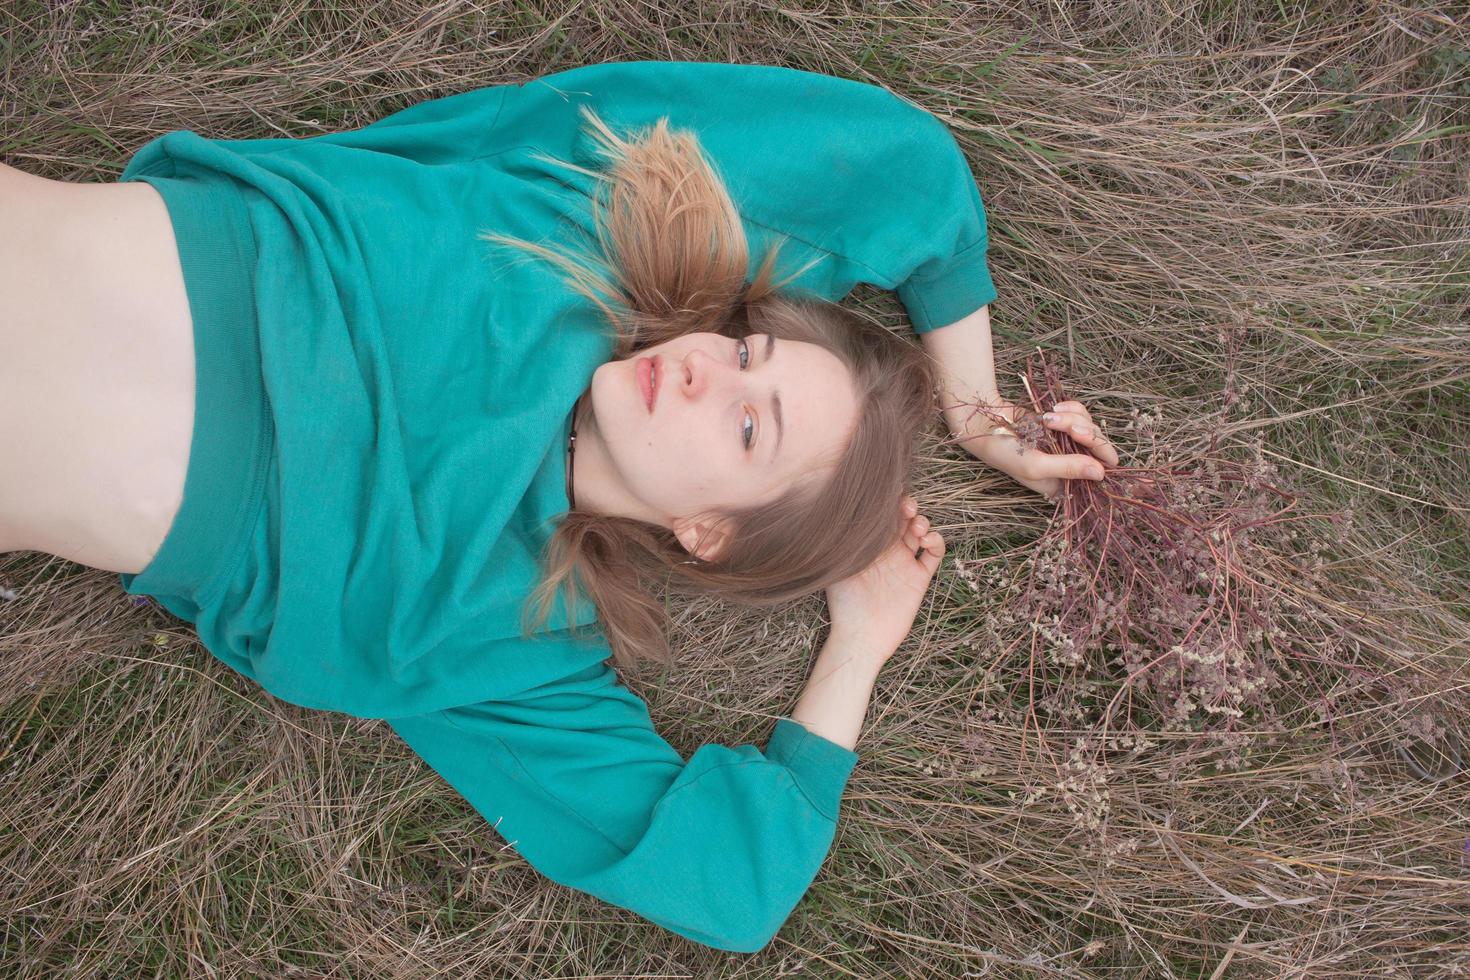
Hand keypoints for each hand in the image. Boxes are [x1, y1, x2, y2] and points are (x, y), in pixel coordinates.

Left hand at [824, 494, 944, 661]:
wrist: (860, 636)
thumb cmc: (843, 604)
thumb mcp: (837, 566)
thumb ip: (843, 540)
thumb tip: (838, 510)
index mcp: (867, 545)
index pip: (881, 516)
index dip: (888, 502)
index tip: (888, 496)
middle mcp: (887, 551)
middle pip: (903, 518)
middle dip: (908, 506)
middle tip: (907, 507)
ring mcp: (904, 563)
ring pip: (921, 532)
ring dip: (923, 522)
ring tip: (918, 527)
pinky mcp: (919, 578)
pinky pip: (934, 554)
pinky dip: (937, 542)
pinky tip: (928, 540)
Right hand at [952, 396, 1118, 498]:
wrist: (984, 424)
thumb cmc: (1004, 453)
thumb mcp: (1035, 466)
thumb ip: (1068, 468)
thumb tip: (1101, 473)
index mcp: (1065, 484)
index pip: (1097, 476)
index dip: (1100, 460)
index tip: (1084, 445)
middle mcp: (1070, 466)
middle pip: (1100, 449)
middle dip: (1086, 433)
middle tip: (1070, 427)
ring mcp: (1068, 444)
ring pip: (1091, 427)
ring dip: (1073, 418)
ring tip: (1049, 417)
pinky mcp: (1064, 424)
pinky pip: (1081, 414)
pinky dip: (1070, 409)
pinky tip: (1052, 409)